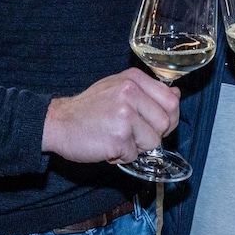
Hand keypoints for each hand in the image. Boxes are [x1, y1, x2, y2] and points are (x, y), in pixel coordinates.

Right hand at [43, 70, 180, 163]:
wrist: (58, 122)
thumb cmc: (89, 109)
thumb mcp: (118, 88)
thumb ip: (147, 92)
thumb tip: (176, 94)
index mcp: (133, 79)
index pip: (171, 100)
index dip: (168, 118)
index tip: (154, 124)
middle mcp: (130, 92)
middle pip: (165, 123)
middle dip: (152, 135)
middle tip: (132, 135)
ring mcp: (124, 114)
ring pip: (153, 141)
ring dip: (137, 147)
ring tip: (116, 138)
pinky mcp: (118, 137)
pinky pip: (134, 155)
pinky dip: (122, 156)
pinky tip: (107, 145)